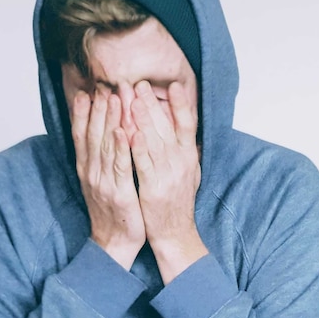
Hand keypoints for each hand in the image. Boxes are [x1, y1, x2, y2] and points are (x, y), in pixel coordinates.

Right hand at [71, 91, 145, 268]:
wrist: (114, 243)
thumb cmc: (112, 211)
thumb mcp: (101, 182)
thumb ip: (100, 159)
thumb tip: (102, 135)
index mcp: (87, 169)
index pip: (82, 135)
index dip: (83, 113)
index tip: (87, 90)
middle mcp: (91, 172)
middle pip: (92, 134)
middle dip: (98, 108)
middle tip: (103, 85)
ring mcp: (103, 182)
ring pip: (105, 145)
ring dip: (109, 120)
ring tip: (114, 97)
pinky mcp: (119, 192)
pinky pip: (120, 166)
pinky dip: (120, 147)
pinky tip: (122, 130)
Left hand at [131, 80, 207, 283]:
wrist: (175, 234)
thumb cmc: (177, 202)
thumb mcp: (189, 173)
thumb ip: (184, 151)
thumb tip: (184, 128)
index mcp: (189, 157)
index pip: (188, 125)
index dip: (181, 104)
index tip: (174, 85)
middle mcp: (182, 163)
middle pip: (167, 127)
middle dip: (152, 104)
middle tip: (139, 83)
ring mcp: (168, 175)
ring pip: (154, 141)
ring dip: (143, 119)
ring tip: (131, 98)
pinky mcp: (153, 188)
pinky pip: (144, 164)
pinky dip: (137, 147)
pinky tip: (129, 132)